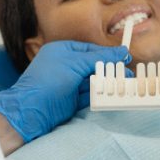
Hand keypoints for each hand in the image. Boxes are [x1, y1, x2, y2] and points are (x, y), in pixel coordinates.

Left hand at [0, 41, 129, 141]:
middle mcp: (65, 66)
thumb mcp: (75, 63)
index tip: (124, 57)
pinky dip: (101, 95)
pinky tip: (113, 95)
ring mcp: (69, 84)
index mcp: (62, 51)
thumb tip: (121, 52)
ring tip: (124, 84)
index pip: (90, 49)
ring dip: (108, 83)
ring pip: (93, 81)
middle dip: (110, 70)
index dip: (107, 54)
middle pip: (93, 66)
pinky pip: (90, 95)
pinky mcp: (71, 101)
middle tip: (127, 73)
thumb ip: (99, 57)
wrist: (31, 110)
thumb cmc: (48, 80)